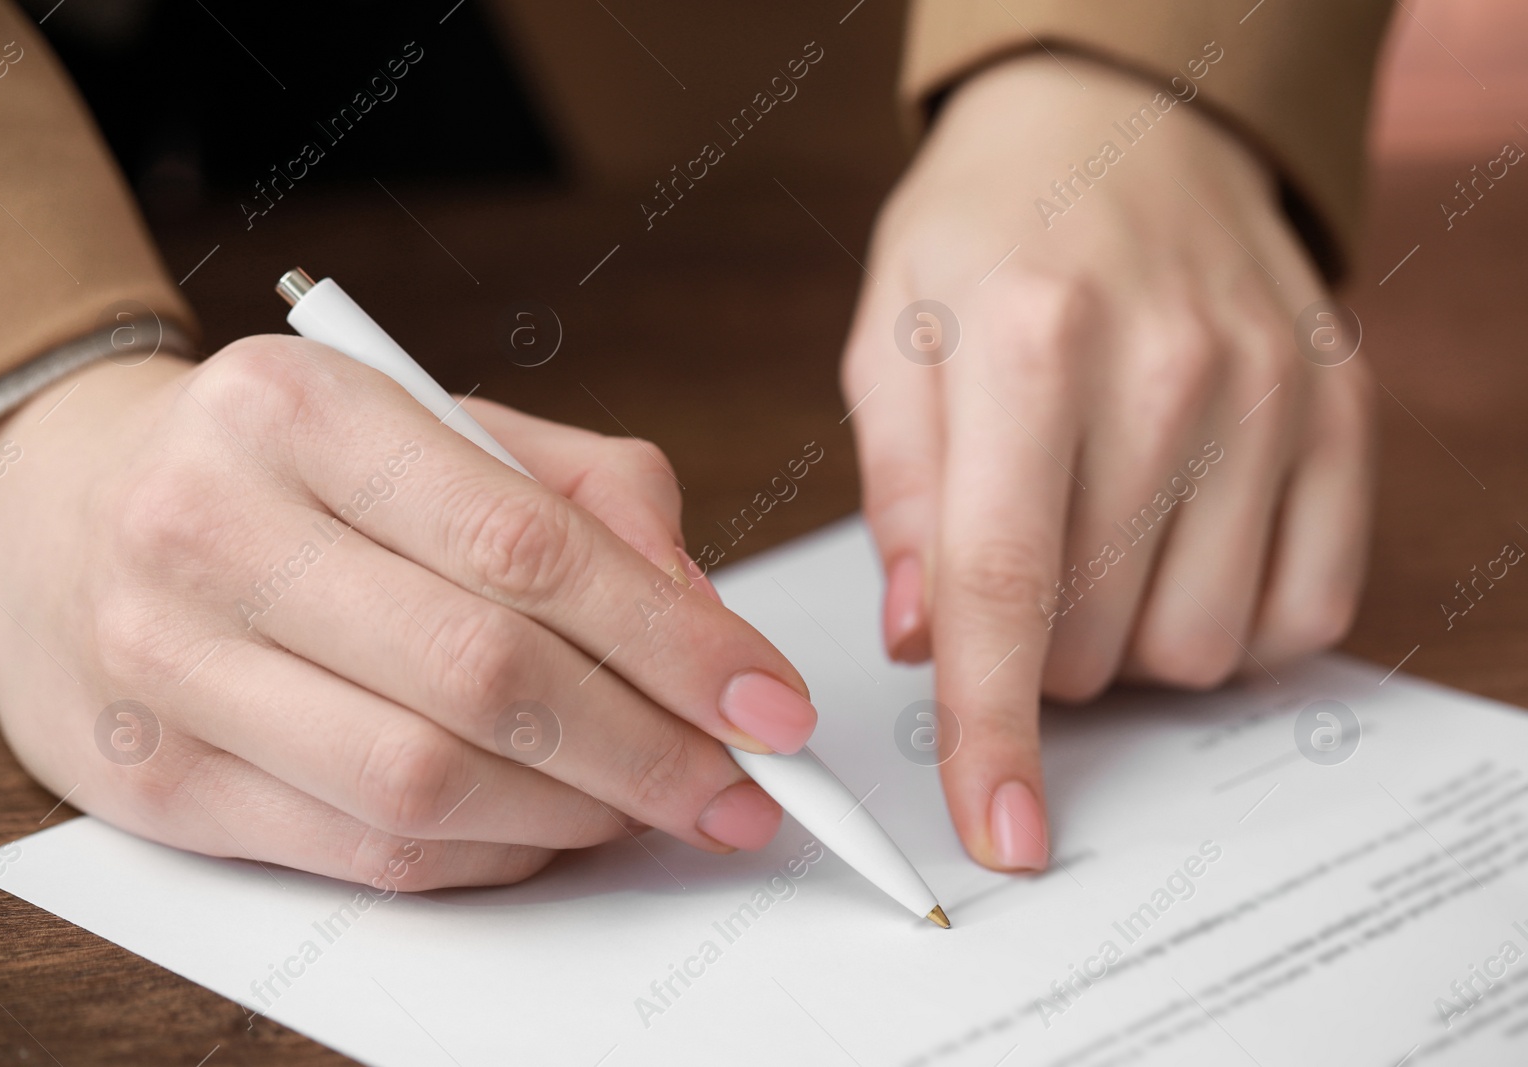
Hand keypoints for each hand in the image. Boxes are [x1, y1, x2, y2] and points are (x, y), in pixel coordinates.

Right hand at [0, 336, 820, 888]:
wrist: (66, 511)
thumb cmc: (285, 466)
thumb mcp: (436, 424)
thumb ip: (589, 498)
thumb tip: (703, 624)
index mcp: (302, 411)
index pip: (525, 543)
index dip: (671, 639)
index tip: (767, 701)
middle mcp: (213, 529)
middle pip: (483, 675)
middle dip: (647, 749)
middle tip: (740, 785)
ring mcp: (169, 667)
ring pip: (426, 782)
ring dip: (580, 814)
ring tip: (658, 805)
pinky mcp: (157, 784)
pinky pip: (368, 851)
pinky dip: (493, 855)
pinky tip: (551, 828)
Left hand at [842, 56, 1373, 869]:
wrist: (1128, 125)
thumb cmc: (990, 234)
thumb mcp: (892, 334)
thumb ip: (900, 493)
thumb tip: (920, 639)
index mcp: (1029, 338)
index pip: (1005, 585)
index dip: (992, 731)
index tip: (997, 832)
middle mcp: (1169, 367)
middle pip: (1097, 636)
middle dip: (1031, 648)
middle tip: (1015, 563)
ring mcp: (1275, 393)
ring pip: (1198, 645)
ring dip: (1126, 639)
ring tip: (1098, 541)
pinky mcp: (1343, 413)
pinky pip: (1304, 611)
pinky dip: (1230, 618)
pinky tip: (1181, 543)